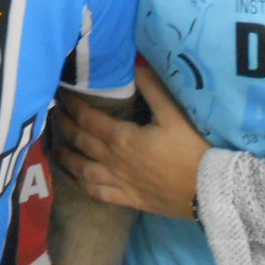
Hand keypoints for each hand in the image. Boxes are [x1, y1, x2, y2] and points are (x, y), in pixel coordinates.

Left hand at [54, 61, 208, 220]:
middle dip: (65, 126)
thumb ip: (153, 89)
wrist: (210, 191)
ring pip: (84, 170)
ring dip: (68, 158)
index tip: (62, 94)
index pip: (88, 119)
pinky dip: (84, 186)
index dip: (73, 105)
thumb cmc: (193, 150)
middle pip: (82, 141)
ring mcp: (120, 183)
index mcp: (123, 138)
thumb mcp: (174, 114)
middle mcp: (114, 161)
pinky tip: (77, 180)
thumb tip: (135, 64)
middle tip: (54, 114)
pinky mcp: (129, 200)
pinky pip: (99, 194)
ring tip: (57, 148)